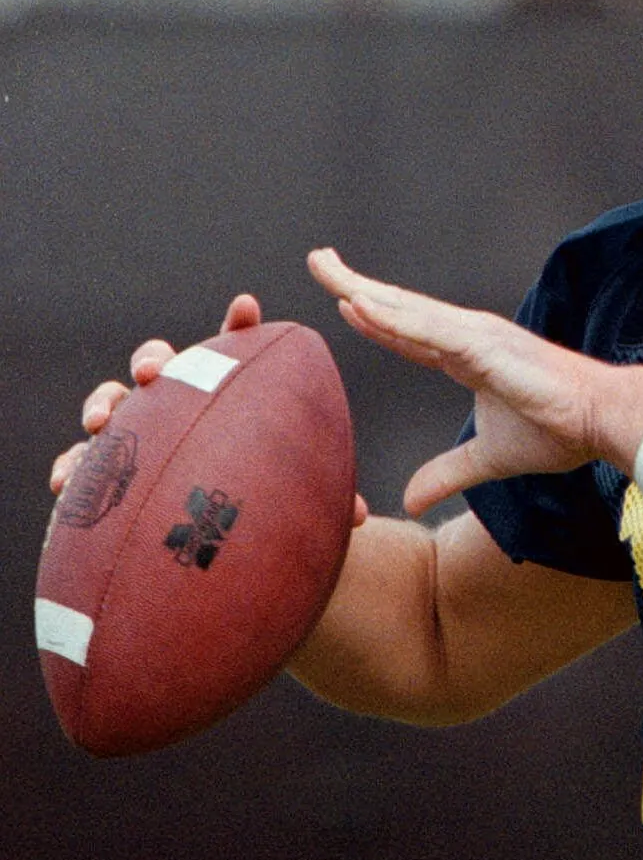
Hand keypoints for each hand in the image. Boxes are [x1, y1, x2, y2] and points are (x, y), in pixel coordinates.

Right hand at [48, 293, 368, 527]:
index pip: (232, 353)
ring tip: (102, 418)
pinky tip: (64, 479)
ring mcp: (139, 437)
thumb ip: (320, 500)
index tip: (248, 307)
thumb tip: (361, 518)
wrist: (220, 553)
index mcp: (225, 401)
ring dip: (104, 402)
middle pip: (161, 366)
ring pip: (113, 403)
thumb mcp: (293, 504)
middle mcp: (178, 409)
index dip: (238, 327)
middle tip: (158, 371)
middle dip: (154, 359)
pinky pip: (81, 463)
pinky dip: (70, 465)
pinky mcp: (109, 475)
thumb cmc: (260, 512)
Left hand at [308, 247, 642, 514]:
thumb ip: (447, 474)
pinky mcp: (485, 347)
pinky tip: (360, 305)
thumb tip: (412, 500)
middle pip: (399, 307)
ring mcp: (476, 337)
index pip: (408, 330)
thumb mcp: (488, 459)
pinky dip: (393, 318)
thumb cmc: (559, 430)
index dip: (373, 315)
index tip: (342, 299)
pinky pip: (428, 331)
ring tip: (327, 272)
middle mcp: (467, 336)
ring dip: (365, 290)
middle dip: (355, 283)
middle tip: (318, 260)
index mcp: (467, 355)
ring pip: (408, 311)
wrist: (602, 420)